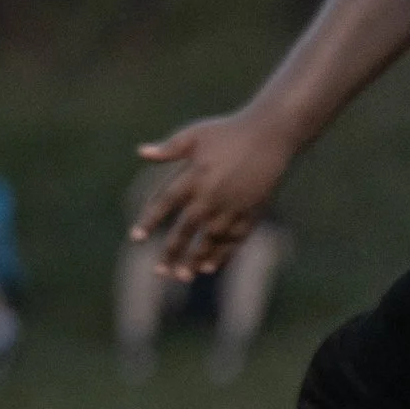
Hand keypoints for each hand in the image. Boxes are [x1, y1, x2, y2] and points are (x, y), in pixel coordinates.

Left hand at [131, 108, 298, 280]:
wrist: (273, 134)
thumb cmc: (229, 132)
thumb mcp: (196, 134)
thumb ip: (169, 148)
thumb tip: (142, 152)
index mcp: (195, 175)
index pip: (165, 203)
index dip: (149, 221)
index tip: (136, 238)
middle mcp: (212, 195)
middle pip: (186, 229)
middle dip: (171, 252)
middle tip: (158, 271)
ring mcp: (234, 206)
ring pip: (210, 240)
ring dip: (195, 259)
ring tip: (180, 277)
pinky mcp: (252, 212)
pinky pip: (234, 239)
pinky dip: (222, 254)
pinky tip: (209, 268)